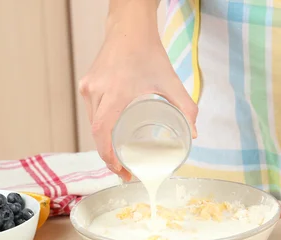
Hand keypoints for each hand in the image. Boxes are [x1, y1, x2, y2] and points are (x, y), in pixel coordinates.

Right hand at [78, 10, 197, 180]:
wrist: (130, 28)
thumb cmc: (149, 54)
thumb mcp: (171, 82)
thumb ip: (186, 108)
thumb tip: (194, 134)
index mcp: (115, 92)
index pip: (102, 132)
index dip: (108, 156)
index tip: (120, 170)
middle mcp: (97, 91)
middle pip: (97, 133)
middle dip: (109, 156)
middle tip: (125, 170)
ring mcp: (88, 87)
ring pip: (93, 124)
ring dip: (104, 142)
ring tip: (119, 156)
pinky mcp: (86, 85)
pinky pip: (91, 113)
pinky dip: (101, 127)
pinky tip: (112, 136)